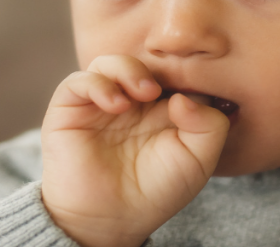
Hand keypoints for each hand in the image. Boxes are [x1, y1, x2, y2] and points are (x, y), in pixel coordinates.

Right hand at [40, 55, 229, 246]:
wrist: (110, 220)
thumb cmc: (155, 191)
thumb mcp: (198, 159)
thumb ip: (209, 125)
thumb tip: (184, 96)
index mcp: (162, 107)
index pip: (174, 70)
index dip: (185, 70)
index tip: (198, 83)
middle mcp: (131, 100)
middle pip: (144, 60)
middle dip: (157, 66)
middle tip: (164, 88)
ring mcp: (100, 103)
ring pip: (111, 62)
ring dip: (128, 69)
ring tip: (142, 93)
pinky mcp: (70, 109)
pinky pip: (79, 80)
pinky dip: (99, 84)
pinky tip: (116, 105)